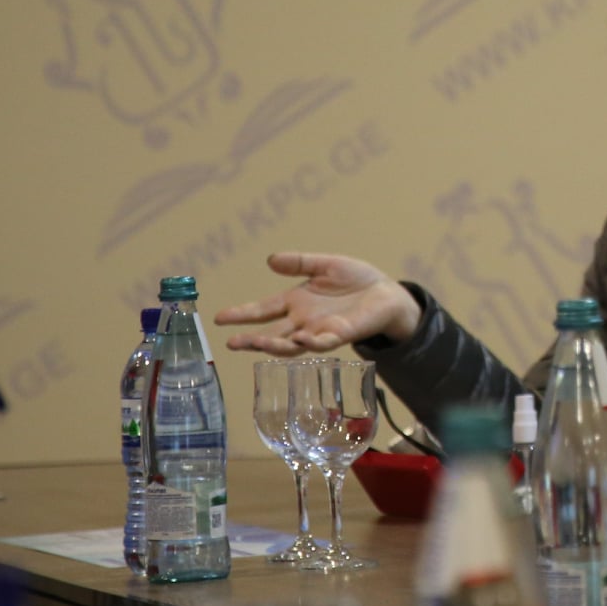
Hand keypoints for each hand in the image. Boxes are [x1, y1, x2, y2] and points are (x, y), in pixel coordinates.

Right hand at [214, 251, 419, 354]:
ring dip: (275, 345)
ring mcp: (320, 330)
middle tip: (231, 344)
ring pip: (292, 344)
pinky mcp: (341, 335)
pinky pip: (323, 343)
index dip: (241, 314)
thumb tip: (270, 259)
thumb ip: (300, 263)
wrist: (388, 293)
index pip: (263, 310)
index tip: (218, 317)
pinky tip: (300, 339)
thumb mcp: (325, 265)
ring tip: (258, 343)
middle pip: (272, 333)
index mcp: (296, 302)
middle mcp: (303, 320)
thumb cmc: (356, 280)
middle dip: (251, 340)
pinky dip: (310, 342)